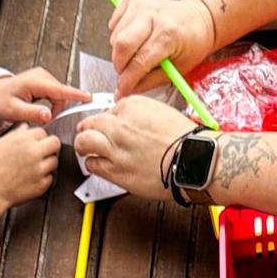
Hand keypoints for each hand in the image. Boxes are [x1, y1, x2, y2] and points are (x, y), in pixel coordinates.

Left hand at [0, 66, 88, 128]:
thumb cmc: (0, 101)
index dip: (75, 94)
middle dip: (57, 109)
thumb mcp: (13, 111)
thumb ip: (32, 113)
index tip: (89, 97)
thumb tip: (48, 114)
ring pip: (59, 95)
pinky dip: (53, 103)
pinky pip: (55, 93)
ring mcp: (43, 76)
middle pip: (61, 95)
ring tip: (40, 114)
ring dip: (54, 107)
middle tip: (43, 119)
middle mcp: (41, 76)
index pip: (59, 90)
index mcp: (34, 82)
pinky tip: (43, 109)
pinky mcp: (44, 80)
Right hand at [0, 123, 60, 222]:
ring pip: (54, 161)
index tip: (35, 144)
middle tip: (43, 153)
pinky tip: (31, 179)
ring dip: (47, 163)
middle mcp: (34, 152)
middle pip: (55, 143)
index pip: (43, 132)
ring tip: (34, 168)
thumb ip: (16, 134)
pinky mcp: (42, 184)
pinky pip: (50, 178)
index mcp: (24, 140)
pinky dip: (43, 178)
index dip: (39, 138)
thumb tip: (26, 128)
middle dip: (50, 147)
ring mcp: (40, 169)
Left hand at [75, 97, 194, 199]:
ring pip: (84, 142)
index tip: (109, 125)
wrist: (193, 160)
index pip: (108, 109)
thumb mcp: (162, 111)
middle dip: (87, 128)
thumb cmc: (184, 139)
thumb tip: (127, 120)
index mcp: (131, 106)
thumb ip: (139, 113)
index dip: (108, 119)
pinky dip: (92, 163)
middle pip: (90, 123)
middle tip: (86, 133)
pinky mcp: (116, 171)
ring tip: (85, 148)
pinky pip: (93, 164)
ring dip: (83, 145)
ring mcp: (116, 149)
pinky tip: (96, 164)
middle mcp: (120, 125)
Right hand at [109, 0, 215, 96]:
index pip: (139, 61)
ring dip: (120, 52)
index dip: (127, 80)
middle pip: (121, 44)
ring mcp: (142, 3)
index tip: (122, 89)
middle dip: (119, 65)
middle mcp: (153, 15)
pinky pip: (115, 24)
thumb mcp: (178, 70)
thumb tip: (125, 91)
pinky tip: (135, 38)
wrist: (200, 17)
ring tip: (136, 54)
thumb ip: (149, 82)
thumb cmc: (193, 42)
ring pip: (115, 35)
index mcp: (168, 33)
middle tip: (126, 74)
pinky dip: (119, 36)